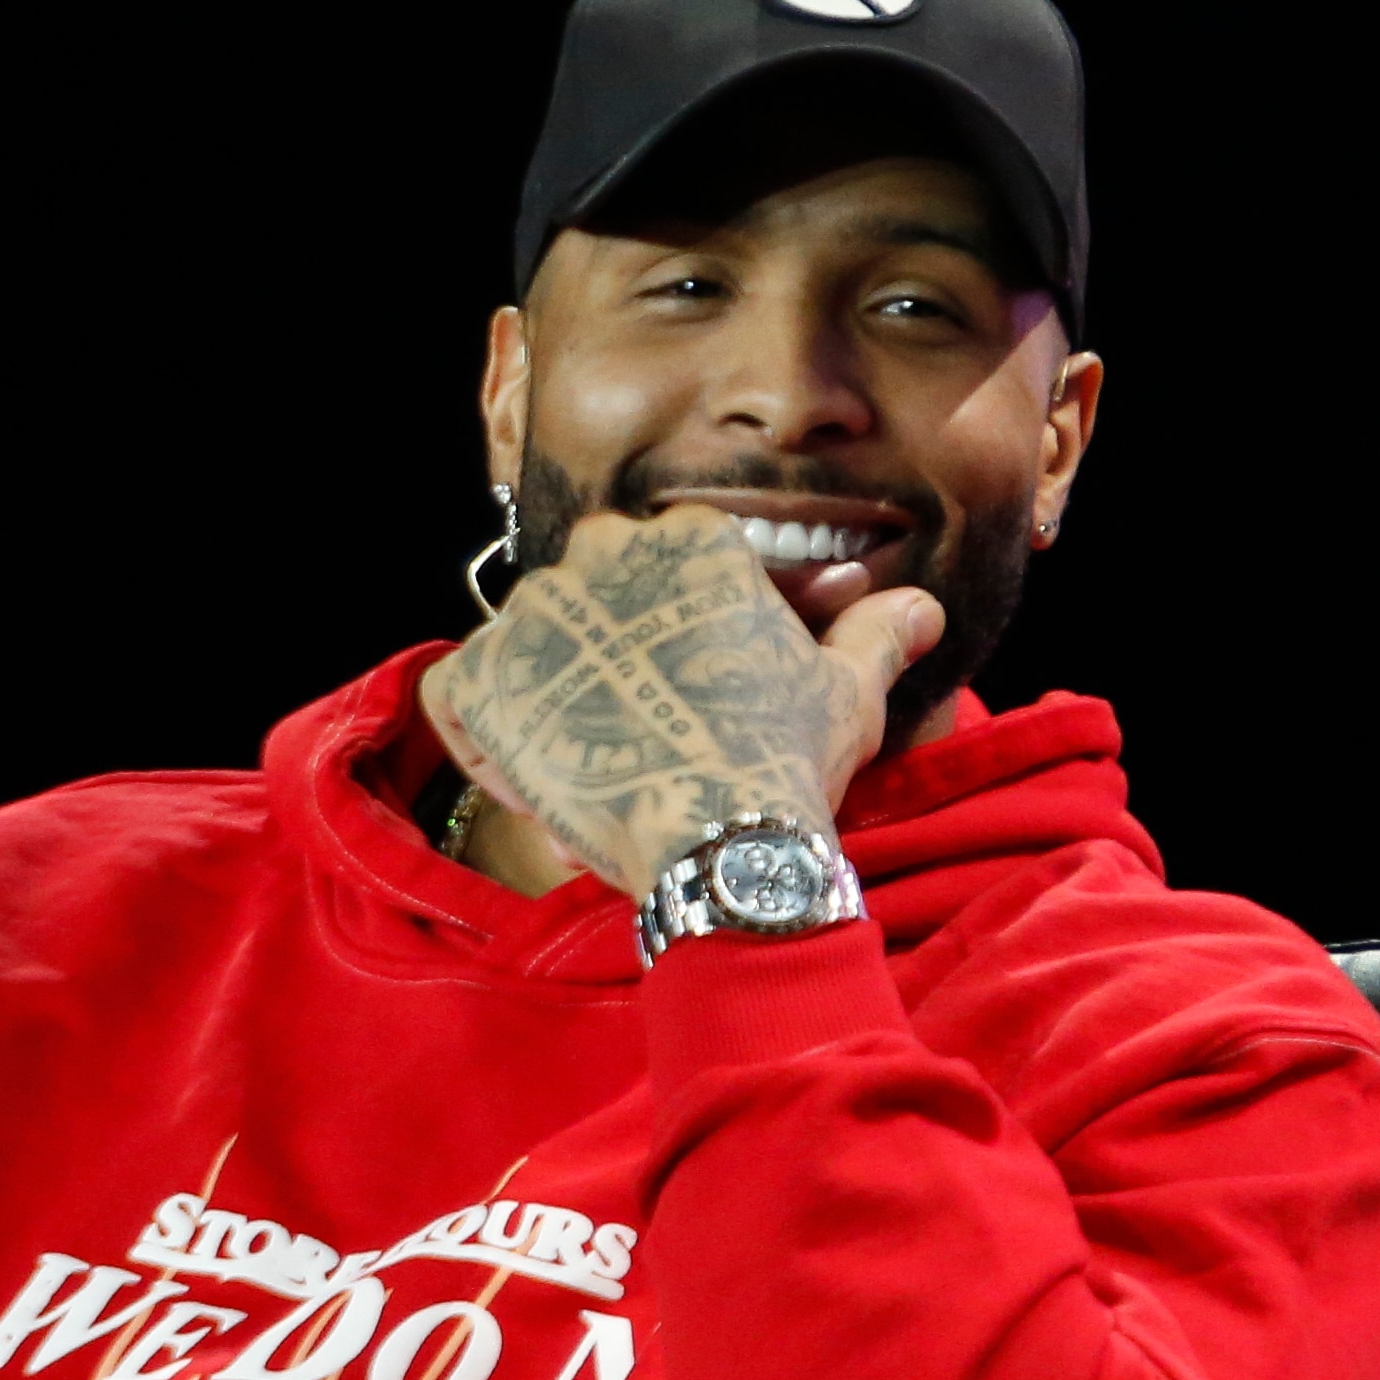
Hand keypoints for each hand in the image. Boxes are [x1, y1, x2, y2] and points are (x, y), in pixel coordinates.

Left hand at [421, 505, 943, 896]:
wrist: (722, 840)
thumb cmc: (786, 757)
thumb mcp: (845, 691)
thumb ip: (875, 636)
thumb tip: (922, 607)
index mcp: (689, 539)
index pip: (664, 564)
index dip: (675, 631)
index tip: (696, 689)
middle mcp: (602, 554)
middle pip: (590, 587)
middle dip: (607, 644)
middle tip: (640, 717)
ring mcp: (534, 615)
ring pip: (526, 637)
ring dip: (548, 687)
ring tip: (592, 758)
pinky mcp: (482, 679)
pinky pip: (457, 691)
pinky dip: (479, 729)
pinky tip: (527, 768)